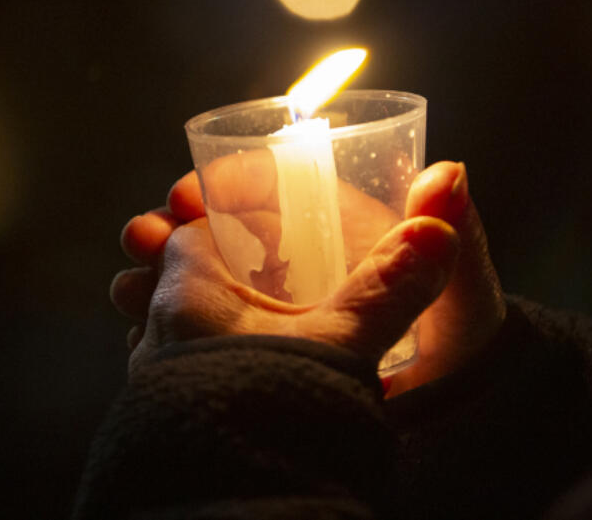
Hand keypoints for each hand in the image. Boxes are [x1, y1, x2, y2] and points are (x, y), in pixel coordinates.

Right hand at [113, 162, 504, 392]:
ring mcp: (252, 299)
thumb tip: (450, 173)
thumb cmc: (454, 350)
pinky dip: (147, 309)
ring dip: (149, 262)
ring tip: (131, 279)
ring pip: (184, 265)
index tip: (193, 190)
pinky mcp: (229, 338)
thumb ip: (455, 237)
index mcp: (331, 226)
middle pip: (211, 221)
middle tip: (145, 233)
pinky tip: (133, 320)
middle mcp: (286, 256)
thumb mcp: (460, 296)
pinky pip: (177, 314)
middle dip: (169, 219)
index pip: (268, 185)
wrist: (434, 418)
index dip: (224, 180)